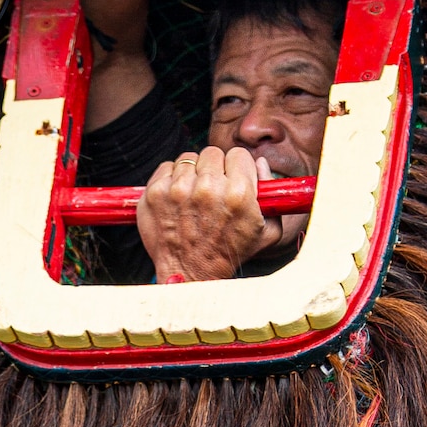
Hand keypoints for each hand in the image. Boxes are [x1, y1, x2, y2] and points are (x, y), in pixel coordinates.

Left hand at [136, 146, 282, 282]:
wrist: (191, 274)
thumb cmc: (231, 253)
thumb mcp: (268, 231)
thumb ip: (271, 193)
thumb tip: (261, 163)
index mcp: (238, 193)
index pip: (238, 154)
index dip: (237, 167)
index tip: (233, 179)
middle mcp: (207, 188)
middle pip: (212, 153)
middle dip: (214, 168)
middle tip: (214, 189)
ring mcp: (178, 189)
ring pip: (188, 159)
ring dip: (192, 173)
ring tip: (195, 196)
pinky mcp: (155, 193)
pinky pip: (166, 168)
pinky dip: (172, 178)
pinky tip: (179, 198)